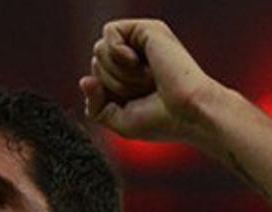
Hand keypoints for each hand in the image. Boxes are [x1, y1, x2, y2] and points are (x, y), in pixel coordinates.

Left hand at [78, 19, 221, 143]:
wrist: (188, 114)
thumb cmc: (161, 121)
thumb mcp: (118, 120)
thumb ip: (96, 105)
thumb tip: (84, 80)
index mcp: (130, 77)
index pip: (95, 77)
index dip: (104, 94)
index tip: (131, 104)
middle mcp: (136, 56)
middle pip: (95, 62)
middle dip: (112, 84)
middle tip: (143, 92)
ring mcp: (141, 42)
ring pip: (99, 49)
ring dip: (118, 74)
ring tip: (147, 79)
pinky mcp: (147, 29)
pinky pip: (109, 33)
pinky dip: (117, 53)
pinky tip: (138, 62)